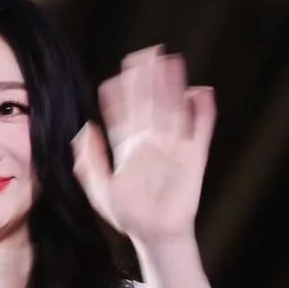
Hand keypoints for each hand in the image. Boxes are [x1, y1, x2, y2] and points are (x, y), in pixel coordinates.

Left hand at [72, 44, 215, 243]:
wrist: (154, 235)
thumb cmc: (126, 214)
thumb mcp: (98, 189)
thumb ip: (89, 160)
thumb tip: (86, 128)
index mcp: (127, 145)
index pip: (123, 111)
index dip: (121, 93)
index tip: (117, 76)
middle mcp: (150, 140)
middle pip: (149, 102)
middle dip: (148, 78)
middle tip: (148, 52)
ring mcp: (173, 146)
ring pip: (173, 109)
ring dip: (173, 86)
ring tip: (172, 62)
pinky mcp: (194, 158)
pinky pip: (200, 130)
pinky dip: (202, 112)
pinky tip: (200, 92)